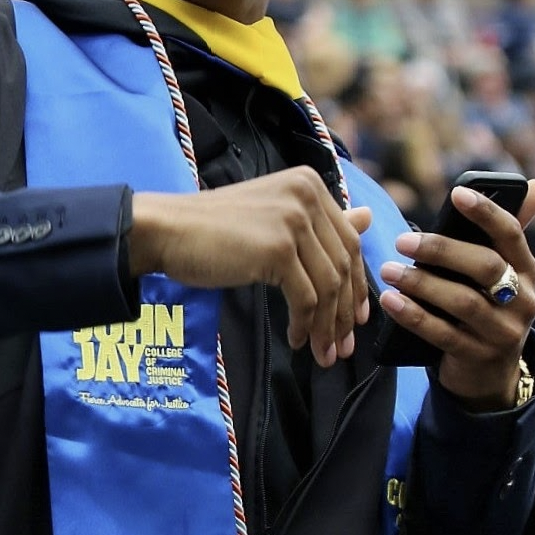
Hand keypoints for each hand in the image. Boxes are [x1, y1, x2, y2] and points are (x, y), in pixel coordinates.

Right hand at [130, 165, 372, 367]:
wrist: (167, 230)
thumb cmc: (213, 227)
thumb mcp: (273, 216)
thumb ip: (320, 220)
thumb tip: (367, 217)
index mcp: (308, 182)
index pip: (348, 241)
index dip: (355, 285)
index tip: (355, 318)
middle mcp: (305, 195)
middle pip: (343, 265)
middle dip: (345, 312)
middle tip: (342, 346)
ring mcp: (292, 220)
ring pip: (328, 286)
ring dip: (327, 327)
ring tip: (321, 352)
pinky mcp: (277, 249)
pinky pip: (305, 298)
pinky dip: (305, 325)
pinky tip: (296, 339)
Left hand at [378, 180, 534, 410]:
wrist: (489, 372)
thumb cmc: (486, 304)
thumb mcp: (501, 271)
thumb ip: (506, 231)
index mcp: (526, 270)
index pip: (511, 234)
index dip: (486, 212)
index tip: (456, 193)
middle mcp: (522, 300)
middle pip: (485, 267)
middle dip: (441, 250)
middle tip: (400, 241)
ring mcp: (503, 332)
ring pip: (463, 302)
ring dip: (421, 283)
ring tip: (386, 270)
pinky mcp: (478, 357)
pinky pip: (443, 335)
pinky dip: (413, 316)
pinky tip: (390, 301)